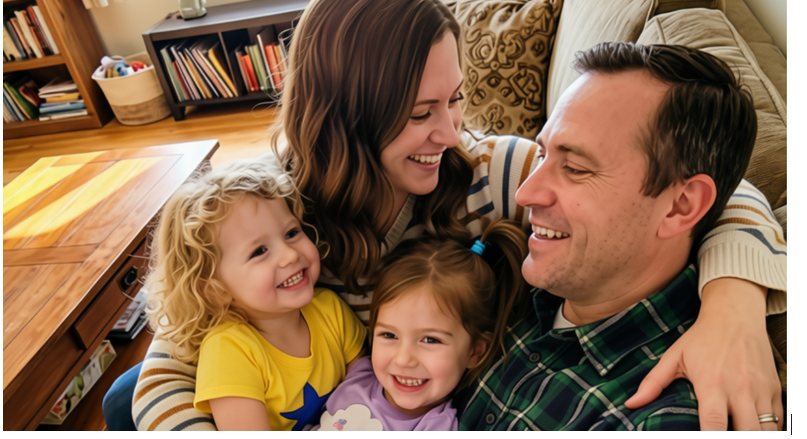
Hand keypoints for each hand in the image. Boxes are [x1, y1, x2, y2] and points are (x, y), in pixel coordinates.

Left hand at [625, 278, 781, 430]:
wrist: (735, 314)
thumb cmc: (702, 337)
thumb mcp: (674, 357)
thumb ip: (653, 383)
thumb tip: (630, 404)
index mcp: (712, 383)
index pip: (713, 423)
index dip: (710, 438)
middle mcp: (740, 388)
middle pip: (746, 432)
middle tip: (722, 435)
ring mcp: (761, 389)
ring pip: (767, 430)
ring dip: (754, 434)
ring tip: (737, 431)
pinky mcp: (775, 387)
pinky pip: (779, 419)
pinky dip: (769, 428)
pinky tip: (754, 427)